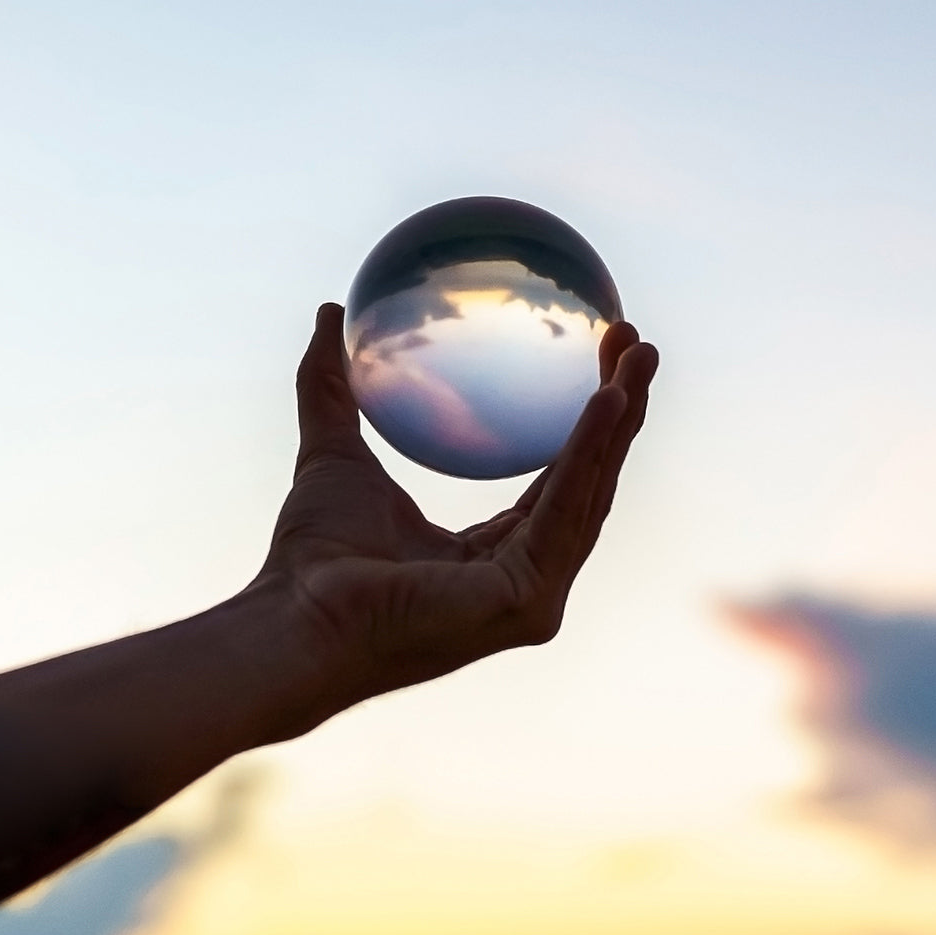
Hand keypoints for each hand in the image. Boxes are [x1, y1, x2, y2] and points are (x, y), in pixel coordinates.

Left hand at [258, 303, 658, 724]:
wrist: (298, 622)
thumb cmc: (314, 556)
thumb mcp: (332, 449)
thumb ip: (331, 385)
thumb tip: (330, 313)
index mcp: (494, 552)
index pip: (556, 479)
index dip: (582, 421)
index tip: (597, 353)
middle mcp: (527, 575)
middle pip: (588, 482)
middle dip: (619, 409)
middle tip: (634, 342)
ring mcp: (534, 594)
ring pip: (589, 493)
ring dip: (618, 421)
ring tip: (636, 356)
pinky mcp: (530, 602)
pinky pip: (563, 513)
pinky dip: (587, 453)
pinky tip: (607, 399)